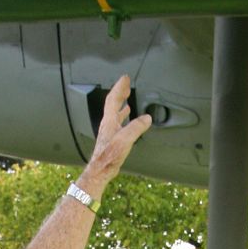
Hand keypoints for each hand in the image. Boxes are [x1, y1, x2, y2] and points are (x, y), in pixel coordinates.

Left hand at [81, 74, 152, 198]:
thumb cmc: (109, 156)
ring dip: (121, 104)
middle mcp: (108, 124)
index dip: (119, 87)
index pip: (113, 99)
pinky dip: (123, 117)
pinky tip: (127, 120)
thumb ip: (136, 127)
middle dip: (120, 93)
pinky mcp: (111, 139)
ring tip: (126, 99)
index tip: (125, 78)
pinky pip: (118, 123)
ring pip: (115, 113)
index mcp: (110, 120)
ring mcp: (109, 131)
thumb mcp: (125, 139)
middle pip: (113, 103)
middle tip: (126, 85)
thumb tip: (146, 118)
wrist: (101, 169)